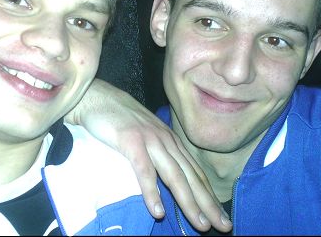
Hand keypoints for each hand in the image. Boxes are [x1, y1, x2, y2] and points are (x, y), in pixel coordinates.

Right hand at [68, 78, 232, 232]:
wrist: (97, 97)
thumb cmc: (118, 118)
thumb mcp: (145, 135)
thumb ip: (157, 153)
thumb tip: (167, 176)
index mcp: (170, 140)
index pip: (194, 171)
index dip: (208, 195)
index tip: (220, 216)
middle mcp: (165, 140)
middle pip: (190, 176)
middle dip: (208, 203)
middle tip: (224, 226)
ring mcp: (149, 140)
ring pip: (174, 175)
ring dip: (188, 202)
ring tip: (200, 224)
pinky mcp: (131, 141)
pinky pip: (144, 170)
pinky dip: (151, 191)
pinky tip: (157, 211)